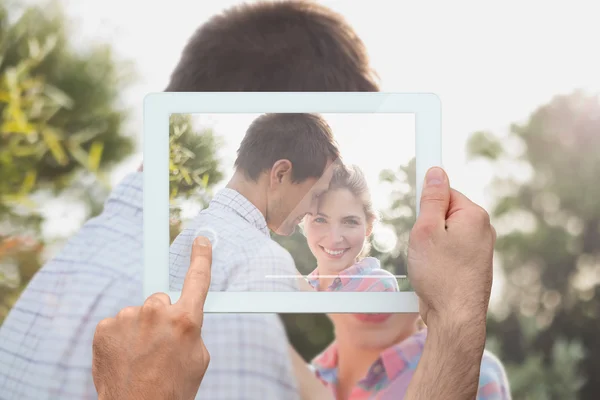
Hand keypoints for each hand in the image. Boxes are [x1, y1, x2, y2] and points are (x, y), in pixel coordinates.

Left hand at [92, 237, 212, 399]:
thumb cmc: (173, 388)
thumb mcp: (198, 358)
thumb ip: (192, 328)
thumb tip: (181, 317)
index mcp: (185, 319)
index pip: (197, 279)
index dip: (201, 257)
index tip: (201, 241)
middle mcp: (156, 312)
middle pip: (161, 301)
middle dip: (162, 317)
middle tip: (159, 346)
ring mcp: (127, 318)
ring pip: (139, 314)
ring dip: (140, 329)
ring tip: (140, 357)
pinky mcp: (105, 327)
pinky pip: (118, 324)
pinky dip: (121, 337)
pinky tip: (125, 357)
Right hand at [408, 167, 495, 327]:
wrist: (455, 318)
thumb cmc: (440, 275)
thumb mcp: (426, 230)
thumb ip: (431, 199)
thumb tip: (436, 172)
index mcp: (474, 216)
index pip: (445, 192)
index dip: (426, 205)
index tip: (419, 220)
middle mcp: (483, 230)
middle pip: (446, 214)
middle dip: (428, 227)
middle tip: (422, 245)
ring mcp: (480, 250)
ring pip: (447, 235)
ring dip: (432, 245)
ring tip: (428, 263)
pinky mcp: (474, 266)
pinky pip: (451, 251)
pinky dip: (439, 259)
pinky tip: (435, 273)